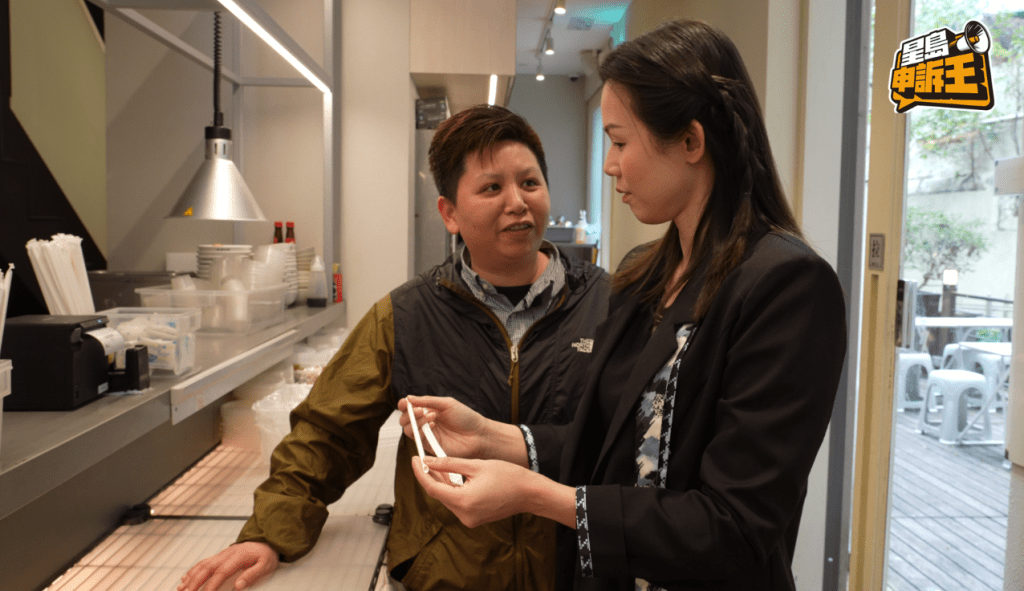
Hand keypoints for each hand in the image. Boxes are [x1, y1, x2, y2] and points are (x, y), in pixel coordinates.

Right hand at [178, 542, 277, 590]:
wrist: (265, 540)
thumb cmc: (265, 554)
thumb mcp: (265, 565)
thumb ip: (252, 575)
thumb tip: (238, 586)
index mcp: (238, 557)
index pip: (221, 572)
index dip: (212, 585)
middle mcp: (226, 554)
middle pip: (207, 568)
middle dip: (194, 582)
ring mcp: (221, 554)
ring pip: (202, 565)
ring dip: (190, 577)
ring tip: (181, 589)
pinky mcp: (219, 556)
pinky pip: (203, 562)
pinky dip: (192, 571)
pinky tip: (185, 578)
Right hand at [398, 396, 489, 459]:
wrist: (478, 435)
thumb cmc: (466, 418)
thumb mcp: (447, 404)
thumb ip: (428, 401)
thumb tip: (408, 398)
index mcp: (428, 411)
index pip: (410, 408)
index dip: (404, 405)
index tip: (404, 402)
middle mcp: (425, 423)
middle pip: (405, 420)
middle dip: (409, 414)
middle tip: (420, 411)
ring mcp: (427, 435)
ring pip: (409, 430)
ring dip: (416, 421)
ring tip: (431, 416)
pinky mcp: (430, 447)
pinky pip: (418, 440)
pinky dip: (422, 431)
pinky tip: (433, 425)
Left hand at [410, 455, 539, 527]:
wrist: (530, 493)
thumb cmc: (508, 477)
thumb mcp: (476, 465)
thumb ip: (449, 464)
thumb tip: (429, 461)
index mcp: (464, 501)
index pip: (432, 488)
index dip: (420, 473)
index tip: (415, 460)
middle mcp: (464, 515)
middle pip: (439, 494)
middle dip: (430, 477)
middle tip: (424, 459)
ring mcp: (470, 519)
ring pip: (447, 498)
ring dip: (441, 483)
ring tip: (437, 465)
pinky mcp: (474, 519)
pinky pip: (457, 503)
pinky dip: (452, 490)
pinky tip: (451, 477)